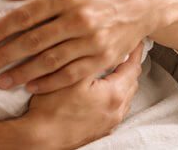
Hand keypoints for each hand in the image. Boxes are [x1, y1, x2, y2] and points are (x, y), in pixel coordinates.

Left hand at [0, 0, 161, 93]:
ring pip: (49, 61)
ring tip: (0, 82)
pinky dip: (49, 82)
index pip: (25, 14)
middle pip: (33, 41)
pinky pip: (71, 74)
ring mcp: (92, 40)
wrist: (144, 1)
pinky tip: (30, 86)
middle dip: (3, 56)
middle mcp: (79, 18)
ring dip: (21, 73)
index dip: (0, 29)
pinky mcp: (103, 58)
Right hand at [21, 42, 143, 149]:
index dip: (134, 50)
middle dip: (129, 64)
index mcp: (114, 94)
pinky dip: (115, 95)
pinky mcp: (101, 129)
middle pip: (132, 81)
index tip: (135, 38)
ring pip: (125, 96)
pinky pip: (116, 108)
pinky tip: (103, 90)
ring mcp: (110, 122)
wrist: (42, 138)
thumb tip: (106, 46)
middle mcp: (117, 110)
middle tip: (125, 49)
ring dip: (123, 81)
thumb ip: (91, 60)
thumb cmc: (53, 107)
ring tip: (114, 67)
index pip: (133, 67)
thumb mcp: (71, 76)